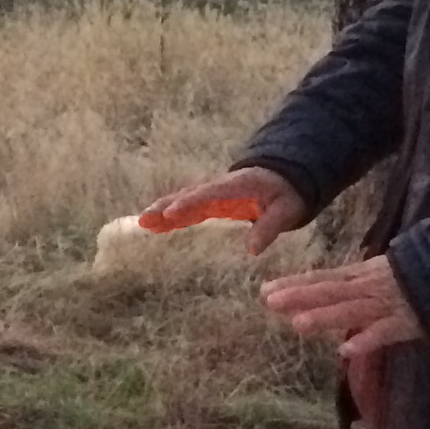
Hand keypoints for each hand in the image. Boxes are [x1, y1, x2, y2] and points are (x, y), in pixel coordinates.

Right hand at [137, 167, 309, 255]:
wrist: (285, 177)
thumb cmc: (286, 194)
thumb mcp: (286, 210)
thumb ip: (269, 227)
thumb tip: (252, 250)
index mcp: (236, 186)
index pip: (209, 194)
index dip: (190, 203)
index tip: (171, 213)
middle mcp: (219, 187)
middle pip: (189, 196)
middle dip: (167, 206)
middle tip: (146, 218)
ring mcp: (212, 194)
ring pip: (183, 200)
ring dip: (163, 210)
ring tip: (142, 222)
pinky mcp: (210, 202)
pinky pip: (187, 207)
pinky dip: (170, 215)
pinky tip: (153, 226)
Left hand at [261, 255, 422, 359]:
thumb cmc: (412, 277)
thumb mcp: (377, 273)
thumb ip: (350, 284)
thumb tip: (318, 292)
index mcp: (361, 275)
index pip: (323, 278)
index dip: (295, 284)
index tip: (265, 290)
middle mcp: (368, 288)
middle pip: (330, 292)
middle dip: (300, 296)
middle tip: (269, 301)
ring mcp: (386, 306)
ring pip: (352, 311)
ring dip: (326, 317)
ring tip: (298, 325)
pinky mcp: (406, 323)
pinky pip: (384, 333)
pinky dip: (367, 340)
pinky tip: (346, 351)